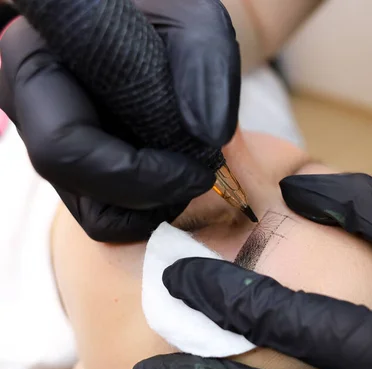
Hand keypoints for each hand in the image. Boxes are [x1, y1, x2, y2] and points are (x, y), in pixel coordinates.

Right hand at [0, 0, 239, 241]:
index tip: (200, 171)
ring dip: (151, 205)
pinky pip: (102, 215)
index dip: (134, 173)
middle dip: (150, 191)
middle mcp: (29, 107)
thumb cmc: (166, 17)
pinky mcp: (74, 167)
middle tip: (205, 176)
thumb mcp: (194, 23)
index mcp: (37, 63)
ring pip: (91, 208)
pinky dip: (145, 210)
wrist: (152, 25)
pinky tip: (174, 179)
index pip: (65, 145)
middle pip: (78, 182)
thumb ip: (206, 66)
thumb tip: (209, 138)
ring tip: (192, 172)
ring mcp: (48, 141)